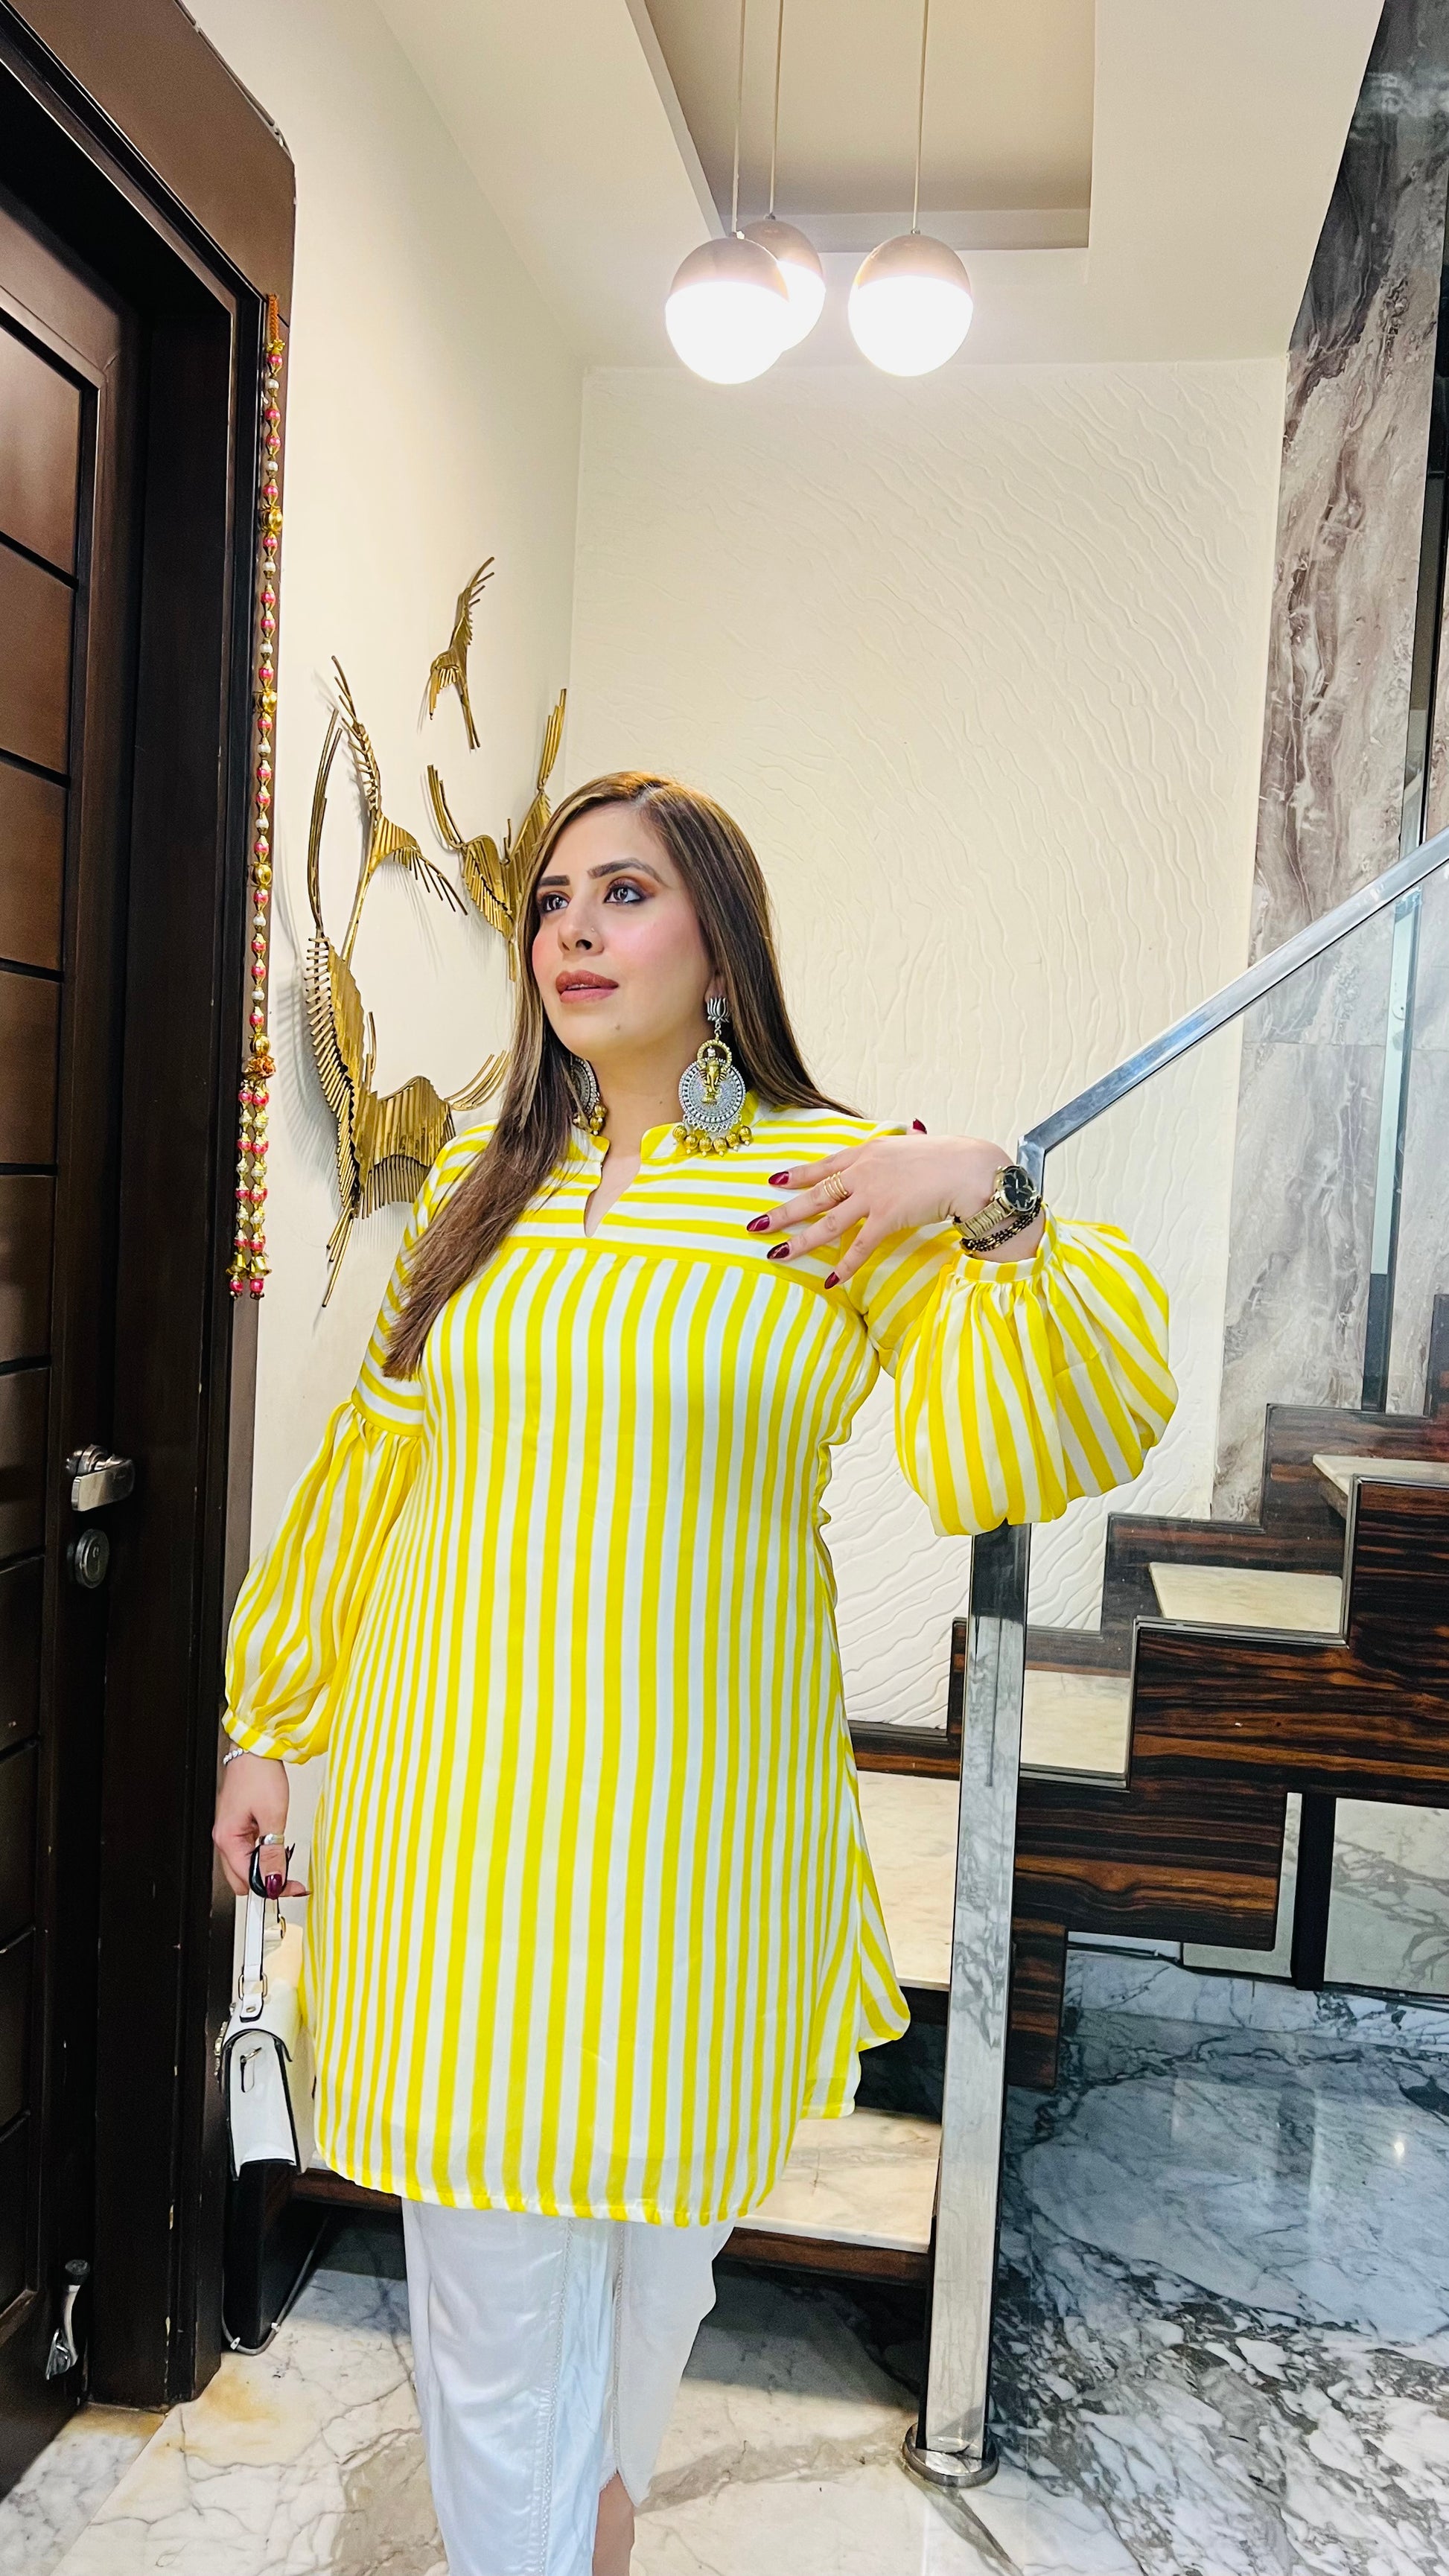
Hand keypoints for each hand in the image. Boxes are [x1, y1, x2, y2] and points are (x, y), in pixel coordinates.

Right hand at [213, 1748, 306, 1898]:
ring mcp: (230, 1831)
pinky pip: (247, 1850)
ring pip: (244, 1865)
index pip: (247, 1880)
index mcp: (228, 1839)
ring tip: (285, 1860)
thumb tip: (274, 1882)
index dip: (271, 1888)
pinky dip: (262, 1854)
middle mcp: (224, 1838)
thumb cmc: (260, 1774)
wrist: (256, 1748)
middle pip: (241, 1879)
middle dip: (266, 1882)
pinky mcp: (237, 1824)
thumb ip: (272, 1853)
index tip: (293, 1887)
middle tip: (292, 1878)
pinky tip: (275, 1846)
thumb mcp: (273, 1816)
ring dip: (264, 1868)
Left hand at [748, 1131, 1044, 1288]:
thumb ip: (896, 1151)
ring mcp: (873, 1195)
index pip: (824, 1164)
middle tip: (754, 1225)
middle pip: (814, 1194)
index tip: (774, 1181)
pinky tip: (830, 1280)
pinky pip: (861, 1246)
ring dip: (800, 1240)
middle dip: (782, 1211)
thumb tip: (900, 1146)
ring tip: (776, 1254)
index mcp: (868, 1153)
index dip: (797, 1175)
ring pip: (827, 1222)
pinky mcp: (888, 1217)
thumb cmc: (947, 1158)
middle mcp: (864, 1172)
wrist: (969, 1168)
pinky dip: (846, 1264)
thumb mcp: (911, 1147)